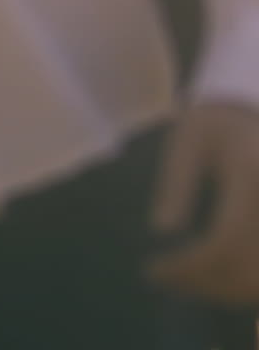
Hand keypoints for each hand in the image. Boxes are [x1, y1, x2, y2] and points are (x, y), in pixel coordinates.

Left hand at [147, 103, 258, 304]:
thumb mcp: (188, 138)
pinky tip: (213, 278)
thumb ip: (176, 180)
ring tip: (185, 281)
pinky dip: (242, 285)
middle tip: (166, 280)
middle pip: (247, 270)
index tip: (154, 270)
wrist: (249, 112)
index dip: (190, 266)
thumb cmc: (214, 123)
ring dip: (224, 291)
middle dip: (205, 285)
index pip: (225, 240)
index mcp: (250, 172)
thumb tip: (162, 230)